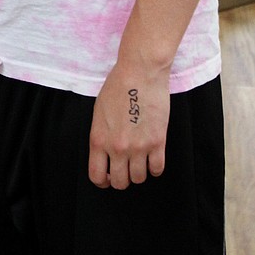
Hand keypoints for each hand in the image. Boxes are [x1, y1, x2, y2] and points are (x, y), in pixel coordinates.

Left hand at [88, 62, 169, 189]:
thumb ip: (101, 136)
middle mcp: (117, 147)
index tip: (108, 177)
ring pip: (139, 178)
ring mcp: (139, 147)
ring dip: (139, 172)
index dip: (103, 180)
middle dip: (122, 179)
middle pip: (120, 182)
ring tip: (140, 160)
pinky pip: (157, 169)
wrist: (140, 72)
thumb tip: (105, 154)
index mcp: (99, 139)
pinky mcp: (158, 142)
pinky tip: (153, 157)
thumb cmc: (118, 86)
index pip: (97, 176)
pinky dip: (155, 167)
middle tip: (125, 169)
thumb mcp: (99, 112)